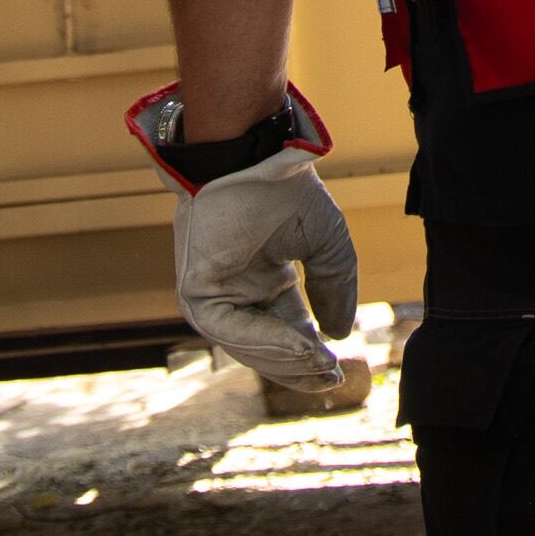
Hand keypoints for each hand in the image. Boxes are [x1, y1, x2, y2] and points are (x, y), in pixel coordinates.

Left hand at [173, 145, 358, 388]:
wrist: (255, 156)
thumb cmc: (286, 190)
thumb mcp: (326, 244)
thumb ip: (335, 288)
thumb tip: (338, 335)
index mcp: (262, 279)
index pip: (285, 329)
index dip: (310, 353)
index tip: (337, 370)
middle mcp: (235, 290)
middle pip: (265, 345)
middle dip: (297, 367)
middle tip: (329, 379)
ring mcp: (212, 292)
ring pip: (246, 344)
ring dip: (284, 359)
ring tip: (319, 364)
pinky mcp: (196, 290)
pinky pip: (229, 330)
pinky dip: (265, 341)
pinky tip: (299, 345)